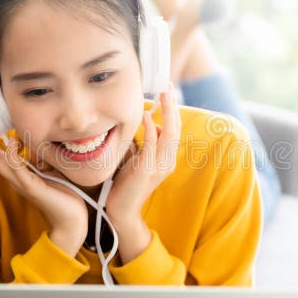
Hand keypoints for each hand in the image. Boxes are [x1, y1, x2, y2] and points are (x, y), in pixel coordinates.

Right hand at [0, 112, 87, 252]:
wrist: (71, 219)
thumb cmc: (63, 196)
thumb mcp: (50, 171)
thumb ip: (41, 159)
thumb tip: (38, 143)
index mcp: (19, 175)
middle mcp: (16, 179)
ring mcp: (22, 184)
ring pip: (0, 162)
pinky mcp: (32, 188)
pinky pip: (17, 170)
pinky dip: (12, 156)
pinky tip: (11, 143)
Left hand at [104, 82, 180, 245]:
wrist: (121, 210)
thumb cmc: (127, 183)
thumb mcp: (140, 159)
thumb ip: (149, 143)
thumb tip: (153, 124)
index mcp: (167, 159)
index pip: (174, 129)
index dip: (172, 110)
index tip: (167, 91)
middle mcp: (167, 162)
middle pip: (175, 129)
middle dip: (172, 106)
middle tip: (167, 87)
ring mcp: (158, 167)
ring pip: (168, 135)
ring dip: (166, 113)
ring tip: (162, 95)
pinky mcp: (146, 171)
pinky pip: (152, 146)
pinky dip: (150, 129)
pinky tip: (145, 116)